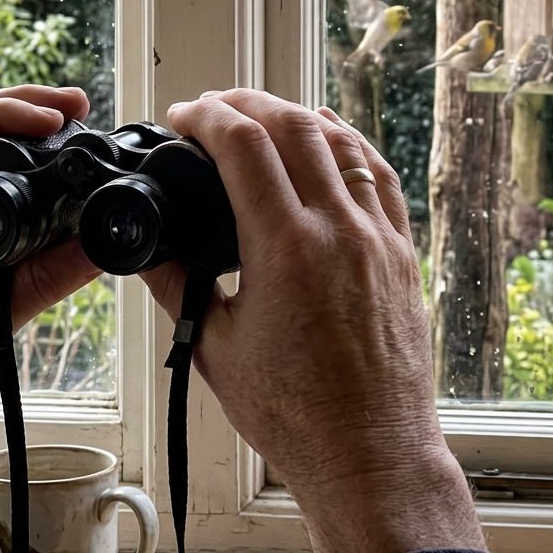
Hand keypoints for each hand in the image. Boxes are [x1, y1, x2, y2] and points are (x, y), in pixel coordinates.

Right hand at [145, 90, 484, 552]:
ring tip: (264, 113)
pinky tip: (330, 138)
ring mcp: (377, 237)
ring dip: (297, 114)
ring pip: (342, 141)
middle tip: (216, 105)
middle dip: (248, 101)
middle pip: (293, 126)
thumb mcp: (214, 349)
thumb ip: (176, 286)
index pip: (243, 146)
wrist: (369, 451)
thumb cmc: (295, 413)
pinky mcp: (401, 253)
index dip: (207, 116)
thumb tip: (150, 249)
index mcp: (285, 249)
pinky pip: (380, 175)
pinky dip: (350, 144)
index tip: (185, 115)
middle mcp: (338, 231)